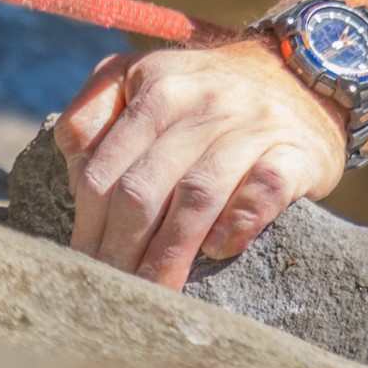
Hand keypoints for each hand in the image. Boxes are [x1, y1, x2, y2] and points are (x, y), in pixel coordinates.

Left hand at [54, 39, 348, 288]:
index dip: (88, 223)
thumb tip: (72, 159)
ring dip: (169, 252)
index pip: (106, 167)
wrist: (296, 72)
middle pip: (144, 188)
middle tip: (109, 290)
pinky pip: (263, 190)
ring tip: (152, 295)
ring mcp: (250, 126)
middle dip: (119, 249)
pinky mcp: (295, 152)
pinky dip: (238, 221)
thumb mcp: (141, 75)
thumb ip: (96, 107)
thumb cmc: (202, 88)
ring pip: (197, 195)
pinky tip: (217, 249)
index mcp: (154, 87)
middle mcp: (199, 102)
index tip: (81, 263)